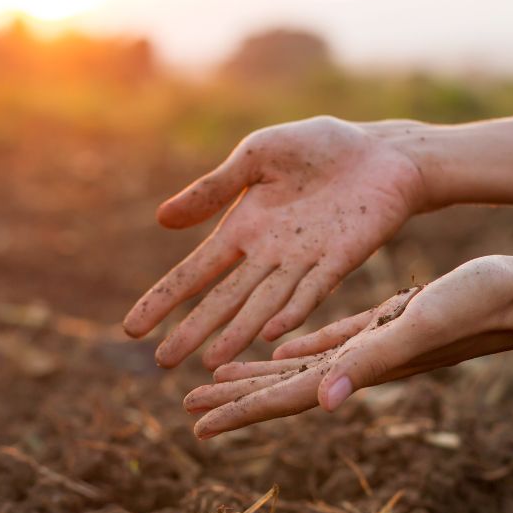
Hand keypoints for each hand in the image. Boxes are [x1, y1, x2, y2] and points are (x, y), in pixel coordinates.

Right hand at [122, 116, 426, 368]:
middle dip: (193, 330)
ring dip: (237, 333)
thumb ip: (214, 189)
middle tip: (163, 363)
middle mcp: (268, 255)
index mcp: (243, 229)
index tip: (132, 329)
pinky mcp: (341, 259)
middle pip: (225, 299)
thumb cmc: (317, 149)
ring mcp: (304, 262)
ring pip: (263, 304)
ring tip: (210, 362)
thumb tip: (161, 219)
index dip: (164, 299)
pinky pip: (312, 289)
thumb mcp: (256, 157)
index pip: (196, 272)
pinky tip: (270, 333)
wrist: (380, 151)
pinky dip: (292, 310)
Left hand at [184, 256, 512, 437]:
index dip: (238, 412)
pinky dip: (295, 350)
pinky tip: (277, 351)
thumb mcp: (416, 327)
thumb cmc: (476, 309)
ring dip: (256, 376)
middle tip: (186, 408)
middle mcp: (356, 367)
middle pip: (280, 390)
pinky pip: (326, 344)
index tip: (194, 425)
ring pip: (297, 368)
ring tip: (217, 380)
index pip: (284, 399)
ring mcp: (368, 348)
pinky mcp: (380, 325)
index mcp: (356, 371)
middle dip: (233, 400)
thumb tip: (323, 403)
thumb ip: (370, 363)